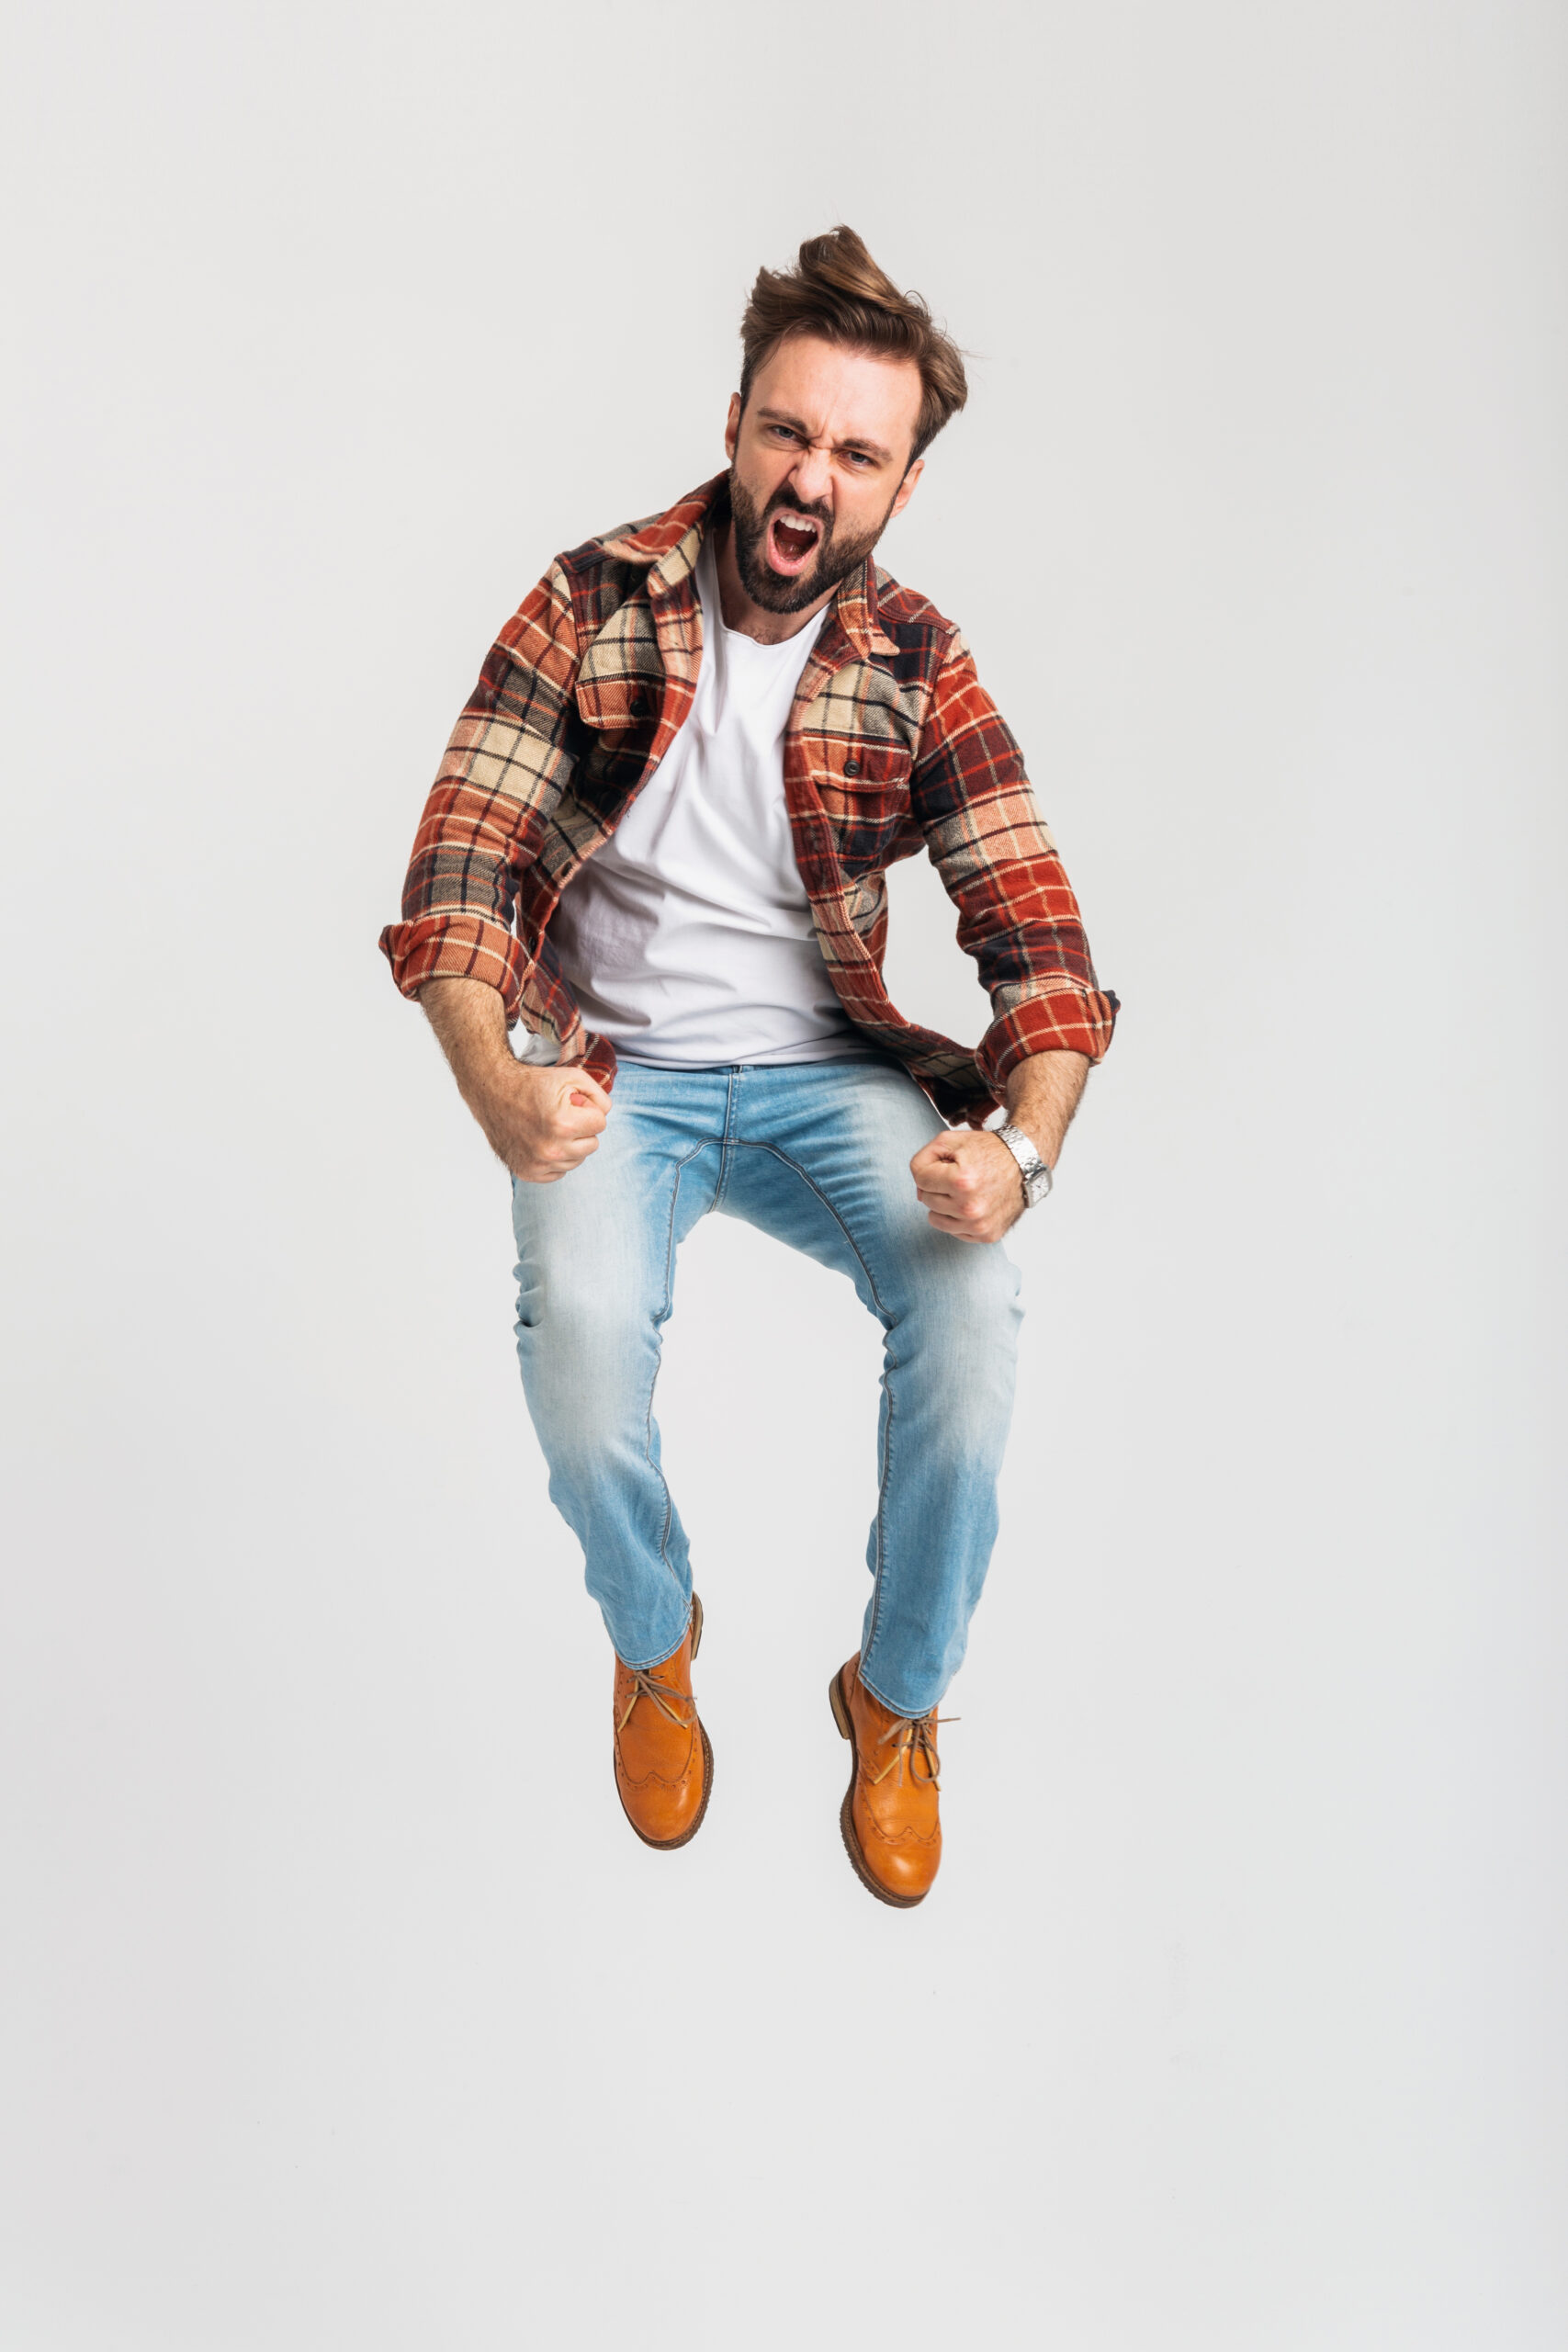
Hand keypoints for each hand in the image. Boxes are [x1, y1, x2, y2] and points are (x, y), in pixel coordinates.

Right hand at [474, 1059, 610, 1183]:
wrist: (492, 1091)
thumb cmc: (532, 1083)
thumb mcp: (571, 1077)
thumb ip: (598, 1095)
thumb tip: (605, 1114)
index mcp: (563, 1125)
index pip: (600, 1124)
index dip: (588, 1110)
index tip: (572, 1103)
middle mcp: (551, 1150)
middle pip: (592, 1145)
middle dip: (582, 1128)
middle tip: (561, 1115)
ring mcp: (538, 1164)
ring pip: (576, 1160)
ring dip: (569, 1145)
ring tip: (550, 1127)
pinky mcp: (527, 1173)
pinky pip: (559, 1173)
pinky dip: (555, 1159)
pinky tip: (541, 1141)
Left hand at [910, 1127, 1026, 1242]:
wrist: (1025, 1162)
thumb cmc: (987, 1150)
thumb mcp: (949, 1141)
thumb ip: (922, 1161)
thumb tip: (919, 1193)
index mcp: (961, 1181)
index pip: (920, 1179)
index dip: (931, 1167)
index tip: (948, 1163)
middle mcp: (970, 1207)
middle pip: (926, 1199)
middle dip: (938, 1186)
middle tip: (960, 1176)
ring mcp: (979, 1225)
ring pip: (935, 1219)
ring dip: (944, 1204)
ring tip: (964, 1191)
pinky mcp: (987, 1235)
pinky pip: (953, 1231)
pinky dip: (958, 1218)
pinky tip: (973, 1203)